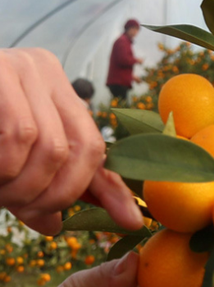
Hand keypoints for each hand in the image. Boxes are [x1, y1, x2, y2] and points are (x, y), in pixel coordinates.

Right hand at [0, 48, 142, 234]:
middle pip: (75, 148)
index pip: (95, 147)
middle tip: (20, 210)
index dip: (91, 190)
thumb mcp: (28, 164)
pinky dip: (4, 166)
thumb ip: (70, 186)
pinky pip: (17, 132)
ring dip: (20, 185)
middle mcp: (43, 69)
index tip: (89, 222)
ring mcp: (14, 64)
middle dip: (49, 193)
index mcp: (60, 90)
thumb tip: (128, 221)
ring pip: (44, 144)